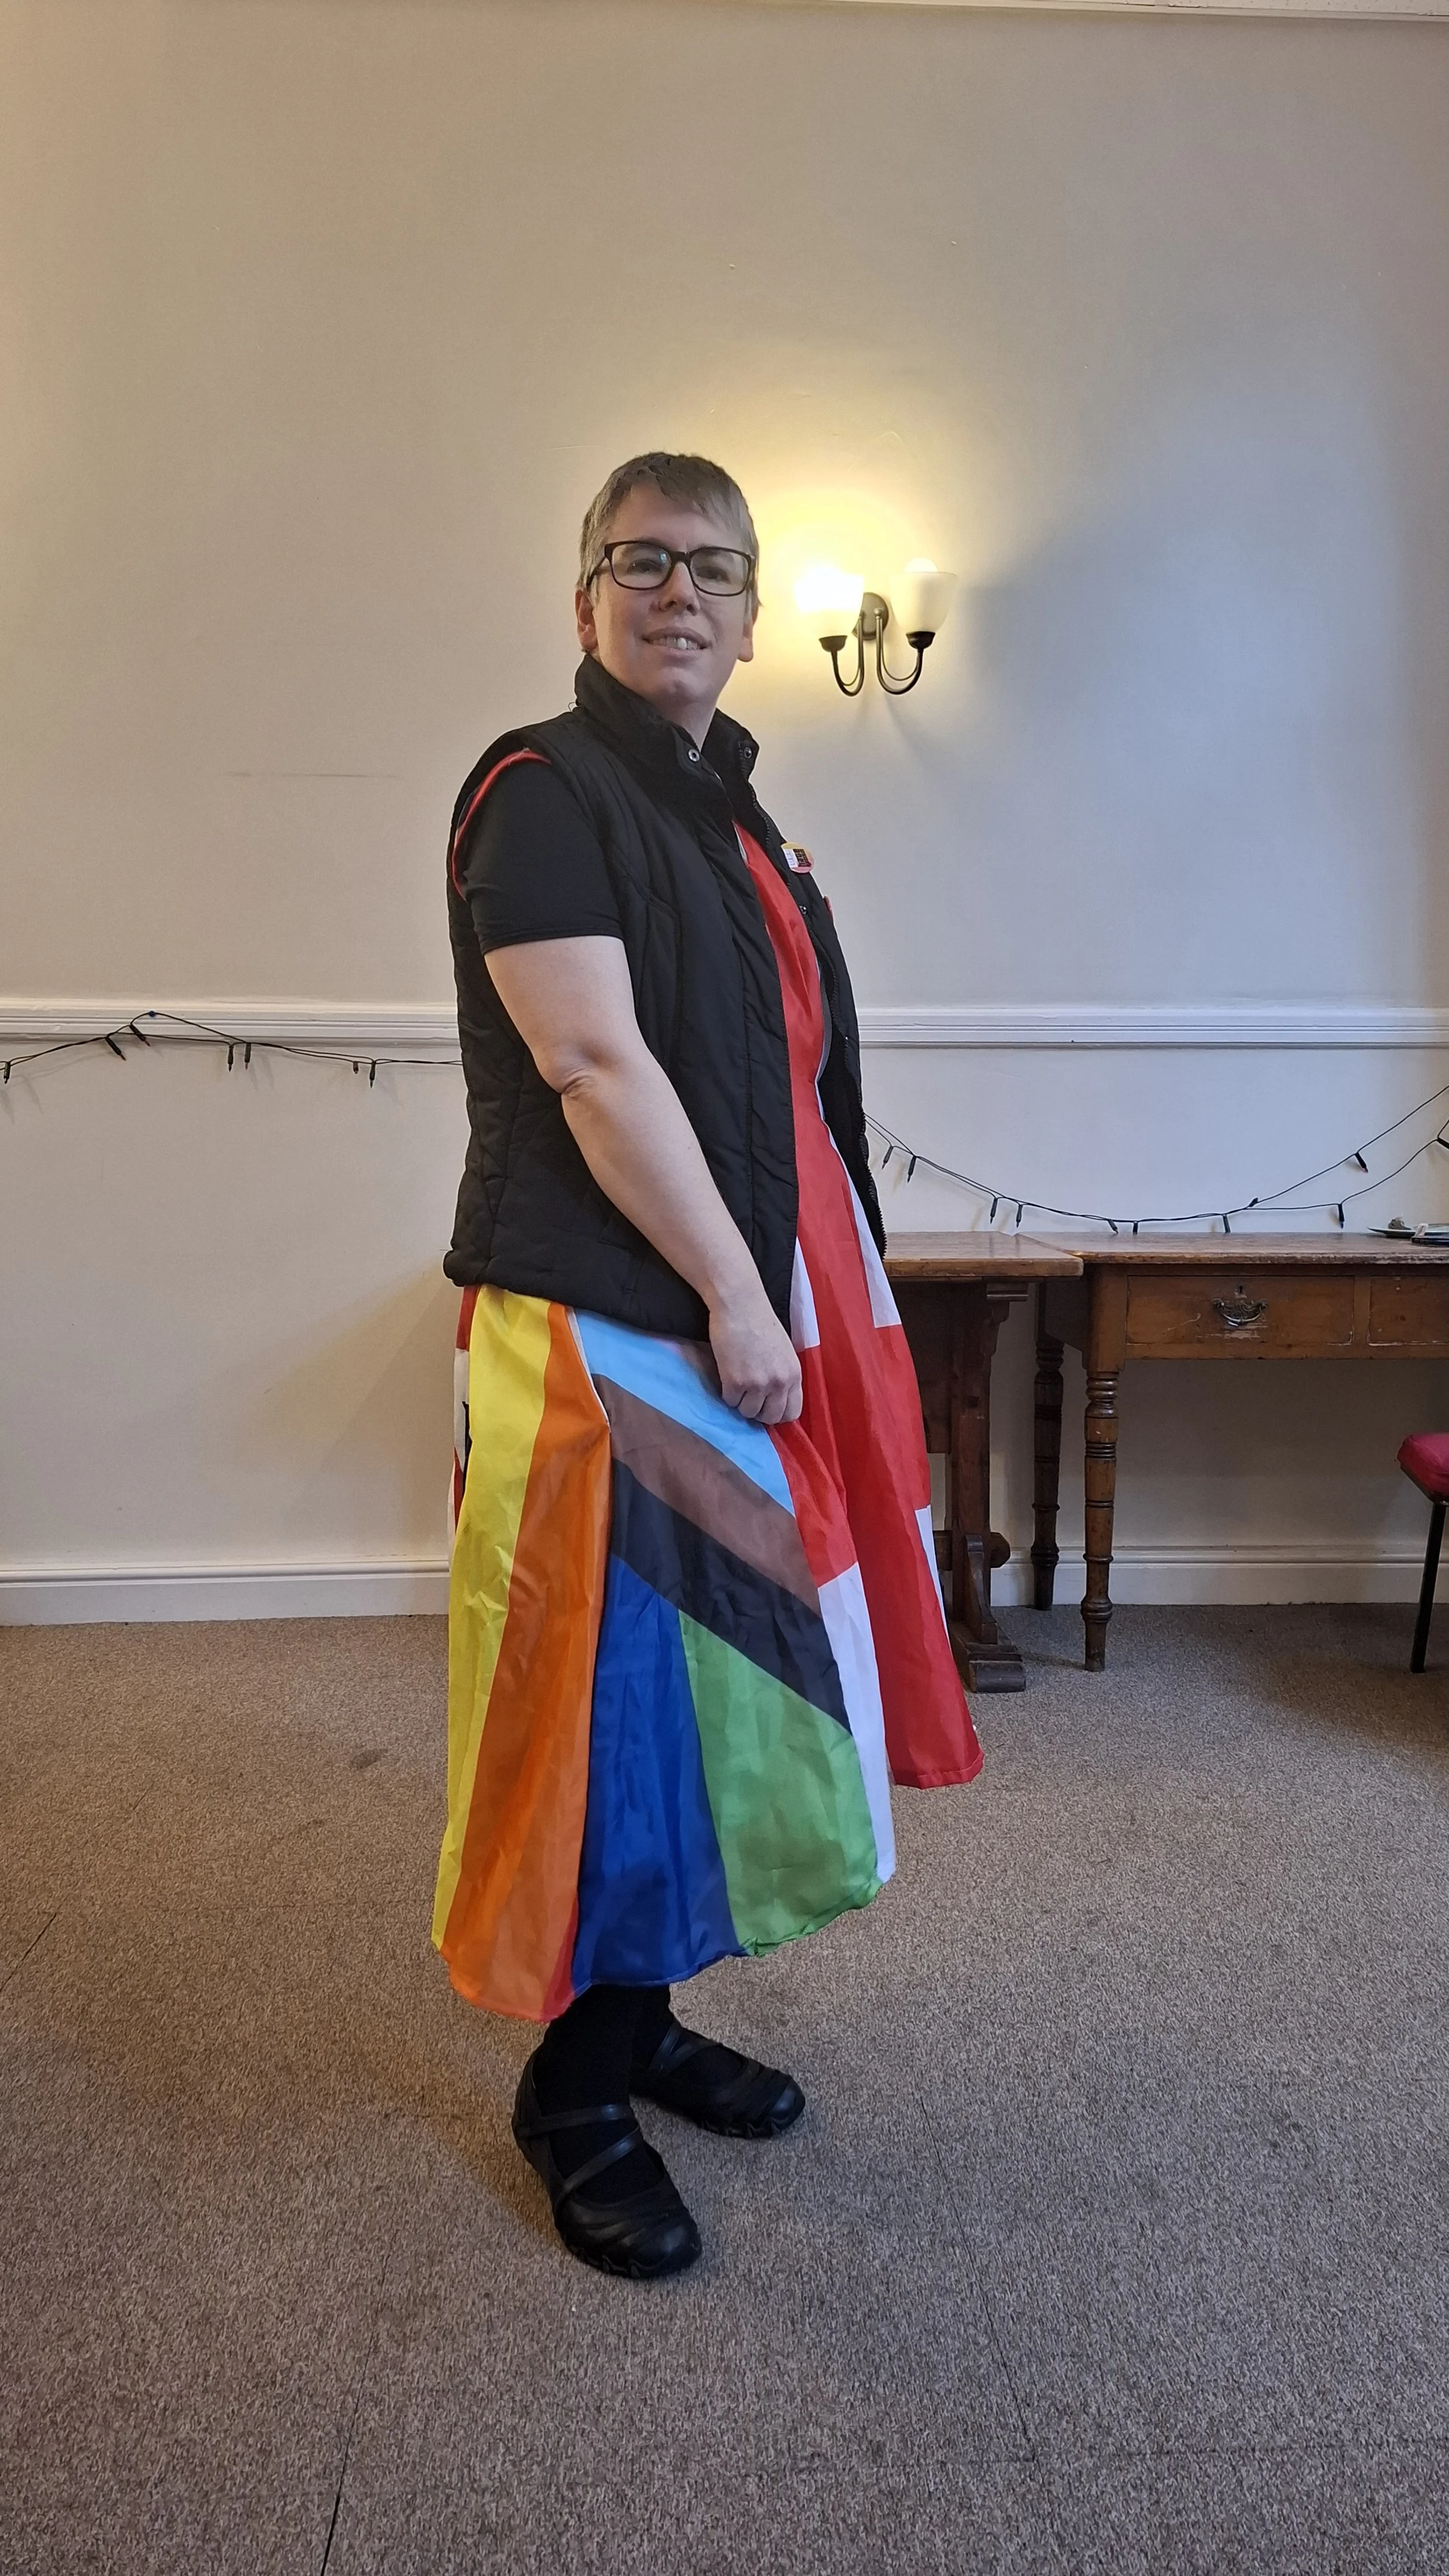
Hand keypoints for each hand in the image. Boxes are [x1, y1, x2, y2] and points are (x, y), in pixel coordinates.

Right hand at [708, 1294, 802, 1424]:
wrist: (740, 1306)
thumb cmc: (760, 1323)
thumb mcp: (784, 1352)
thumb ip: (783, 1376)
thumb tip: (775, 1399)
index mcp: (794, 1375)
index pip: (792, 1413)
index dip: (777, 1413)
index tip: (767, 1407)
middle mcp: (779, 1383)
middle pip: (770, 1417)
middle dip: (758, 1411)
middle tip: (748, 1397)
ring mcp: (757, 1384)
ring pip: (747, 1412)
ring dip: (740, 1401)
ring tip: (737, 1381)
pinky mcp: (735, 1382)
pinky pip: (729, 1401)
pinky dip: (726, 1392)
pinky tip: (727, 1373)